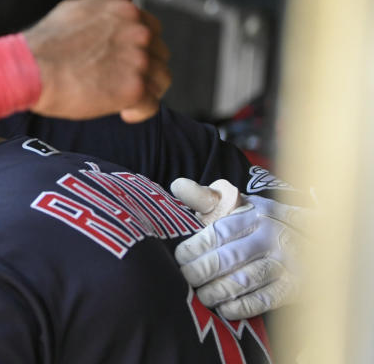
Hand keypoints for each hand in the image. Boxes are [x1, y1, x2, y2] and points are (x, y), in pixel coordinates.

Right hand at [23, 0, 170, 121]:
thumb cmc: (46, 41)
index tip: (125, 60)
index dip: (141, 48)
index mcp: (126, 12)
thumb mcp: (75, 8)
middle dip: (145, 69)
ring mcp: (138, 61)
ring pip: (162, 80)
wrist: (31, 69)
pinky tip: (123, 112)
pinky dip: (139, 112)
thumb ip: (107, 1)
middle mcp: (138, 33)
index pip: (154, 30)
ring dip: (146, 90)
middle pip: (160, 55)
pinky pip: (151, 105)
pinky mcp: (133, 90)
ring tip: (124, 98)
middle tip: (121, 81)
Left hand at [171, 178, 306, 318]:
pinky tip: (225, 308)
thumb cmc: (261, 221)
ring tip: (201, 295)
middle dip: (202, 271)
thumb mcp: (240, 204)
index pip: (219, 232)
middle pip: (229, 257)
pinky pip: (265, 300)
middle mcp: (271, 237)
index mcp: (254, 215)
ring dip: (218, 291)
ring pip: (245, 280)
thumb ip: (206, 198)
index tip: (178, 258)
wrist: (316, 238)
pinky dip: (242, 307)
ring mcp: (286, 263)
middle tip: (185, 279)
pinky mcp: (295, 286)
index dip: (195, 247)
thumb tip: (178, 185)